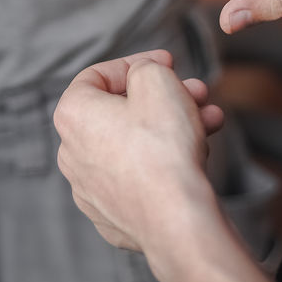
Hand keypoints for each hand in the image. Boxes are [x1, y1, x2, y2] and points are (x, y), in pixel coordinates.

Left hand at [54, 50, 224, 252]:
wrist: (175, 218)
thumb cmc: (162, 145)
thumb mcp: (156, 79)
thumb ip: (144, 67)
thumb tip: (142, 76)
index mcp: (73, 115)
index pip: (97, 75)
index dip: (136, 63)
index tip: (168, 63)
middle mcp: (71, 153)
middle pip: (121, 112)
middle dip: (164, 97)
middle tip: (198, 92)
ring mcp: (89, 190)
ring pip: (133, 145)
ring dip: (172, 127)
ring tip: (211, 122)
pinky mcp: (111, 216)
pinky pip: (137, 178)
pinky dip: (162, 164)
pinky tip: (194, 158)